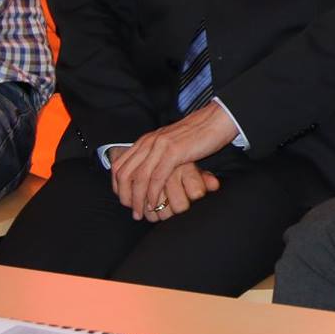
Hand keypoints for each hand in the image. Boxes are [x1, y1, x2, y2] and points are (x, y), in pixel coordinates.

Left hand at [109, 102, 236, 219]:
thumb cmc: (198, 134)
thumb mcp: (171, 142)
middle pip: (125, 173)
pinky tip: (155, 204)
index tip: (125, 201)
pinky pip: (157, 178)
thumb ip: (159, 153)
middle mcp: (149, 142)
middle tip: (133, 212)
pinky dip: (153, 194)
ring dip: (139, 199)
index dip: (118, 186)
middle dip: (126, 196)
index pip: (120, 165)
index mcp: (146, 140)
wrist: (216, 120)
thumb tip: (152, 169)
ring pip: (140, 178)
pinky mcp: (173, 152)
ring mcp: (160, 146)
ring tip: (142, 213)